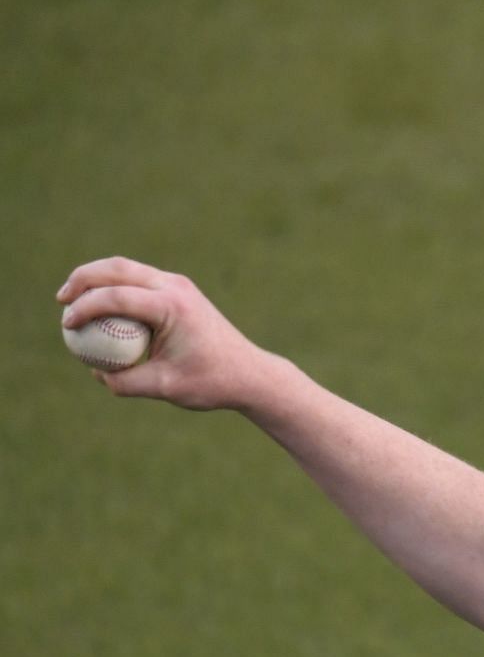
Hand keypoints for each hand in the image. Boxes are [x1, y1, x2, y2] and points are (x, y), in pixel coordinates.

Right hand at [56, 257, 277, 411]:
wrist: (249, 373)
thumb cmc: (212, 382)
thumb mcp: (165, 388)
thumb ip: (126, 382)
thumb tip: (96, 371)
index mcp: (173, 307)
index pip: (117, 296)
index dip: (85, 308)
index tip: (67, 325)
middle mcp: (175, 287)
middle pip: (116, 268)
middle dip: (82, 279)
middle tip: (61, 300)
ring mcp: (178, 285)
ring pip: (126, 268)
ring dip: (96, 278)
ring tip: (72, 299)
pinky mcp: (179, 290)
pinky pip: (138, 279)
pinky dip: (115, 286)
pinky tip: (99, 306)